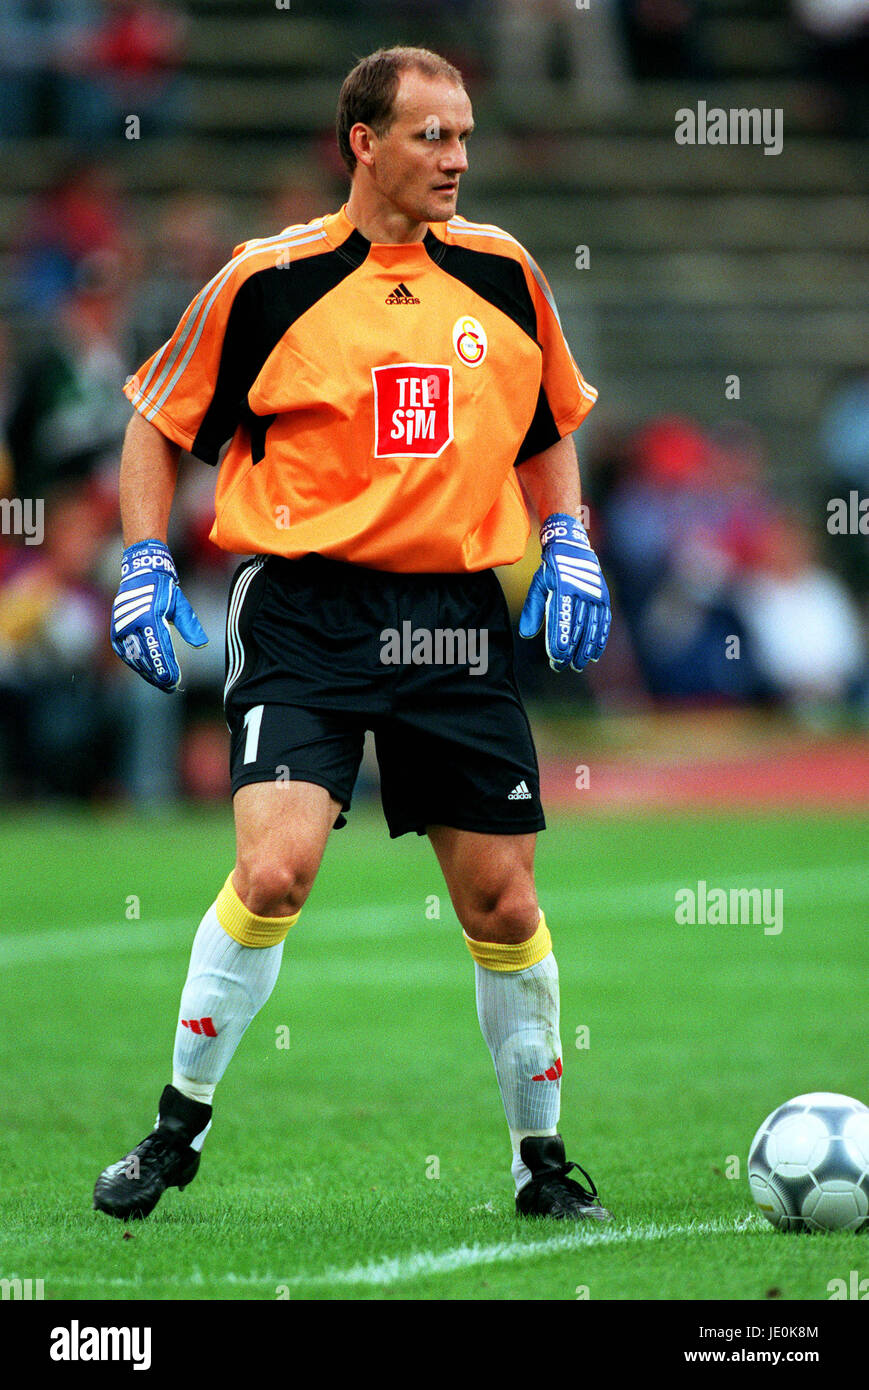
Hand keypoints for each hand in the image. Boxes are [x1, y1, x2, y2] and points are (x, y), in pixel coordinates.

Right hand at [110, 539, 207, 691]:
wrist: (140, 572)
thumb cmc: (163, 588)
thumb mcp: (180, 605)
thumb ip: (190, 626)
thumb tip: (202, 645)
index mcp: (150, 617)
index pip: (159, 649)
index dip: (167, 668)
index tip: (175, 682)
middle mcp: (133, 623)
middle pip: (146, 657)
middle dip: (158, 675)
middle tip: (171, 686)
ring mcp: (122, 626)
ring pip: (134, 657)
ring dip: (147, 672)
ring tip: (160, 682)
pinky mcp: (116, 629)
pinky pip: (124, 652)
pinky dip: (134, 663)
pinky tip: (145, 671)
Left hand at [518, 513, 610, 671]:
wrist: (574, 546)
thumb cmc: (551, 568)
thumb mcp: (538, 584)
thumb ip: (533, 610)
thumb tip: (525, 634)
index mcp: (562, 589)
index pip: (561, 620)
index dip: (559, 640)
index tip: (555, 658)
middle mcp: (580, 592)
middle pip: (576, 628)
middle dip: (570, 650)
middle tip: (563, 667)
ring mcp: (594, 595)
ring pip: (591, 627)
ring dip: (585, 649)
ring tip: (578, 665)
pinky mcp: (603, 597)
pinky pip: (603, 621)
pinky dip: (600, 638)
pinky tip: (595, 654)